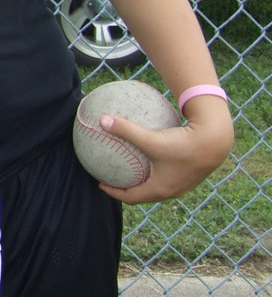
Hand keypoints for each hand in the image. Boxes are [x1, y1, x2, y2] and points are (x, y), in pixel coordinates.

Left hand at [96, 97, 233, 204]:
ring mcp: (183, 184)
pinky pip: (167, 175)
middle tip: (112, 177)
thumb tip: (102, 121)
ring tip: (130, 167)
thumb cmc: (183, 144)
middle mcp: (172, 191)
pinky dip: (155, 169)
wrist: (216, 142)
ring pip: (157, 186)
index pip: (130, 197)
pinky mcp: (190, 175)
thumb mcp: (151, 138)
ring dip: (142, 180)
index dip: (114, 192)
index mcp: (160, 189)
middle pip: (143, 194)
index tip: (101, 183)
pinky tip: (151, 151)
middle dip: (127, 188)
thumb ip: (126, 130)